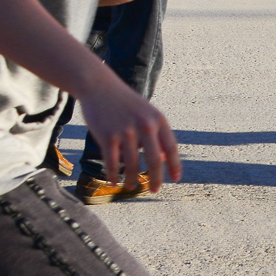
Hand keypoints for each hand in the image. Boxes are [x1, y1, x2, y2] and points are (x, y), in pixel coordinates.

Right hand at [78, 71, 180, 189]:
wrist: (98, 85)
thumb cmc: (125, 102)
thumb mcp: (146, 113)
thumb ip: (156, 134)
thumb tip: (164, 159)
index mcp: (158, 120)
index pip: (171, 148)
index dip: (175, 166)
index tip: (176, 179)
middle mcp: (145, 126)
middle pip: (155, 161)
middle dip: (155, 179)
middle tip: (154, 190)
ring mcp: (125, 131)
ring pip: (132, 165)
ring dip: (132, 180)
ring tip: (131, 187)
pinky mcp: (107, 136)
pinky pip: (112, 163)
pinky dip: (113, 175)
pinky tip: (113, 182)